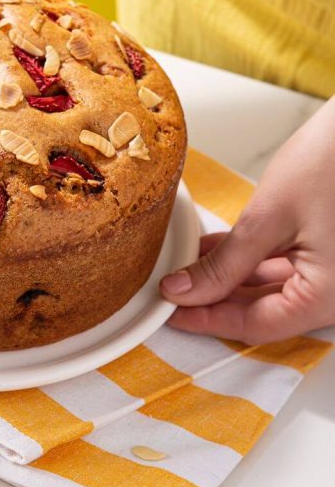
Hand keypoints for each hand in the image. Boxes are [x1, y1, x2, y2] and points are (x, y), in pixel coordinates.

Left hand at [160, 98, 334, 342]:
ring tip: (186, 267)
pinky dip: (251, 263)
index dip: (207, 321)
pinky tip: (216, 250)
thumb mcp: (268, 217)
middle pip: (265, 312)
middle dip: (215, 302)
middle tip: (172, 291)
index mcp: (329, 296)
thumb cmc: (334, 161)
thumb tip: (183, 291)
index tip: (169, 313)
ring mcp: (334, 274)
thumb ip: (224, 264)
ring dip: (229, 281)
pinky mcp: (330, 253)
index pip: (257, 325)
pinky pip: (286, 269)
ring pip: (273, 291)